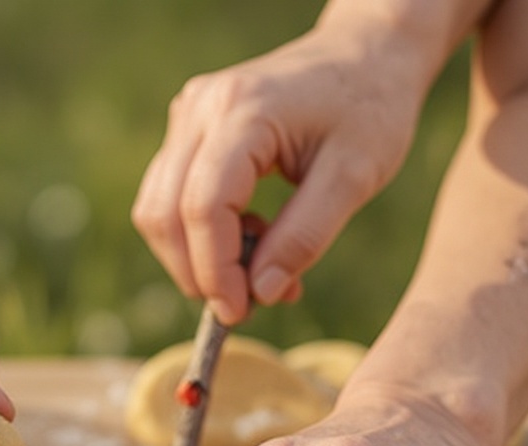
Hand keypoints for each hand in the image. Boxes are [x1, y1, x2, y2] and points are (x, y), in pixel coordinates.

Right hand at [132, 25, 428, 323]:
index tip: (240, 311)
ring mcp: (187, 116)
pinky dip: (196, 237)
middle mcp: (201, 109)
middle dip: (196, 273)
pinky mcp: (187, 131)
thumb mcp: (356, 175)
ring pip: (156, 210)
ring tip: (254, 269)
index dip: (214, 270)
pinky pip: (167, 198)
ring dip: (192, 259)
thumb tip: (260, 293)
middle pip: (165, 213)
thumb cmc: (371, 106)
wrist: (367, 51)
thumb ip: (306, 236)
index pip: (203, 207)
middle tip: (244, 304)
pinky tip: (247, 238)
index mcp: (244, 111)